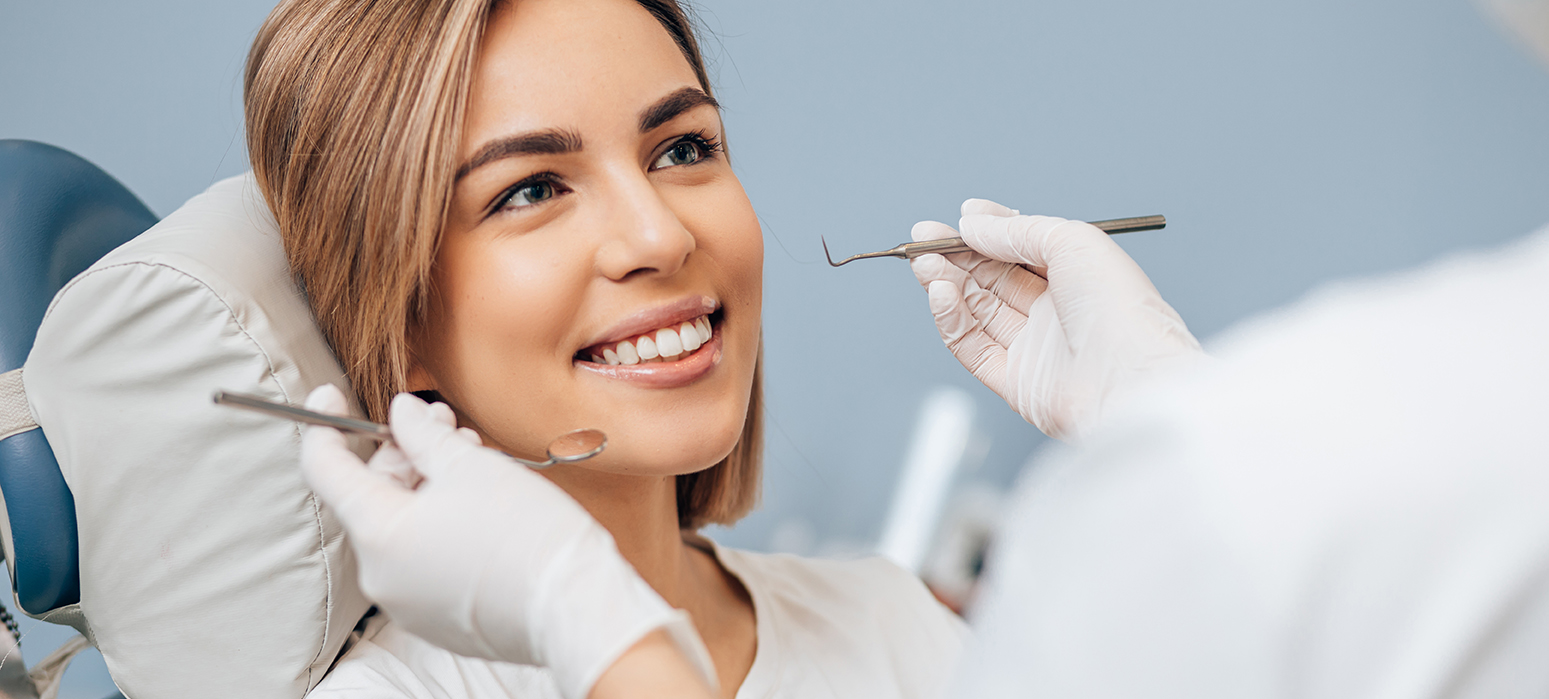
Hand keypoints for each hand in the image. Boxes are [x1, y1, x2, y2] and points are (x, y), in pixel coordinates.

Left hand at [299, 387, 715, 698]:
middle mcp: (381, 575)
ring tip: (472, 458)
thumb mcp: (471, 466)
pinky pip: (423, 560)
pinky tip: (478, 503)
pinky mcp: (436, 618)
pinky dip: (439, 526)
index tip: (330, 396)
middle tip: (441, 421)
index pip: (326, 471)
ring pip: (402, 527)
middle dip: (403, 452)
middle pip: (372, 497)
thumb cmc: (528, 534)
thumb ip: (423, 435)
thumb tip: (401, 414)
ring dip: (426, 487)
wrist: (576, 607)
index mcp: (379, 533)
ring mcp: (407, 602)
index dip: (324, 425)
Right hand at [910, 199, 1202, 439]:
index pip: (1020, 250)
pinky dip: (950, 319)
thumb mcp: (1072, 241)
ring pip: (977, 310)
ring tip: (924, 263)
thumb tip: (972, 222)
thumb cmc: (1121, 311)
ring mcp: (1034, 347)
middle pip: (992, 279)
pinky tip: (940, 293)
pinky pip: (972, 346)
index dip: (987, 233)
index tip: (957, 219)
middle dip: (956, 256)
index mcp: (1077, 277)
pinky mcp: (1014, 381)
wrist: (1133, 380)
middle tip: (923, 238)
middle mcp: (1055, 312)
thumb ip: (1017, 230)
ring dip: (947, 283)